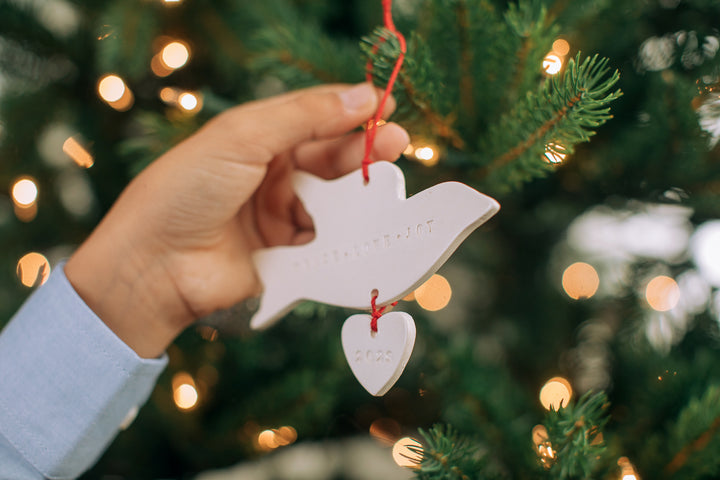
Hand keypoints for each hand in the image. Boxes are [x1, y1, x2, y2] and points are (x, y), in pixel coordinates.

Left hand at [65, 83, 409, 357]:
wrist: (153, 266)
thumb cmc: (186, 190)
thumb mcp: (242, 137)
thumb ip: (304, 115)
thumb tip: (362, 95)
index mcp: (257, 139)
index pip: (314, 117)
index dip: (350, 112)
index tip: (387, 108)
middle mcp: (272, 175)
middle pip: (330, 158)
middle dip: (364, 151)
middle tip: (397, 144)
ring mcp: (281, 216)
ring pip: (335, 200)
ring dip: (359, 194)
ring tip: (383, 187)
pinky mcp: (288, 257)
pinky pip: (328, 242)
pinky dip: (348, 235)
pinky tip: (365, 226)